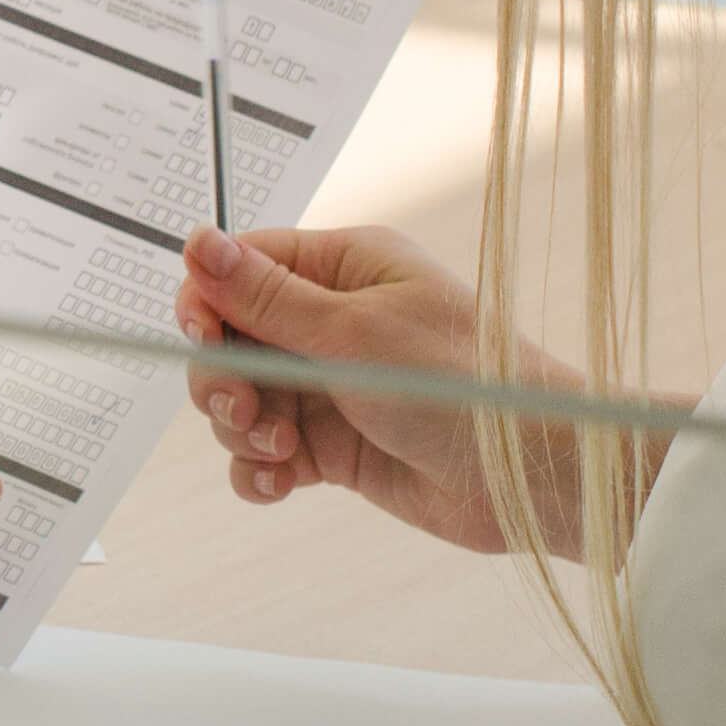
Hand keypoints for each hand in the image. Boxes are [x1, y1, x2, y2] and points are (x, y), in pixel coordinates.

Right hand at [176, 227, 539, 549]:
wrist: (527, 478)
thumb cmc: (464, 385)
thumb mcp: (355, 332)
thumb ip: (267, 297)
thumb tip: (198, 241)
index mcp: (345, 268)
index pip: (243, 267)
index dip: (208, 301)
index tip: (203, 337)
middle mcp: (333, 321)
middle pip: (231, 339)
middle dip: (223, 379)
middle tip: (245, 410)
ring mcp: (332, 386)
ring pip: (242, 400)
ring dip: (243, 431)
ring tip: (283, 453)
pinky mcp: (334, 446)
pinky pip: (266, 454)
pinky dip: (259, 470)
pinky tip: (281, 484)